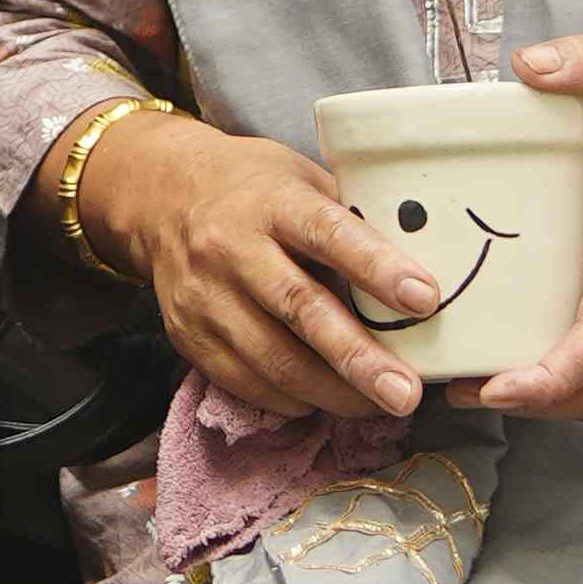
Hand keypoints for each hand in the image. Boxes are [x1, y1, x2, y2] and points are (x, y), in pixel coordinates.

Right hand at [88, 111, 443, 427]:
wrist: (158, 199)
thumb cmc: (251, 187)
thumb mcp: (299, 178)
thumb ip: (349, 217)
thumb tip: (422, 260)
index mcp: (270, 201)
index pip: (328, 233)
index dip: (377, 267)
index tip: (425, 298)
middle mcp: (231, 248)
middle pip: (301, 310)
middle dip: (359, 358)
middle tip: (407, 393)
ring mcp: (205, 297)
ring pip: (273, 359)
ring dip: (333, 392)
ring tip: (380, 405)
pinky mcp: (188, 336)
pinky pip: (246, 381)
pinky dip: (292, 399)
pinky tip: (326, 399)